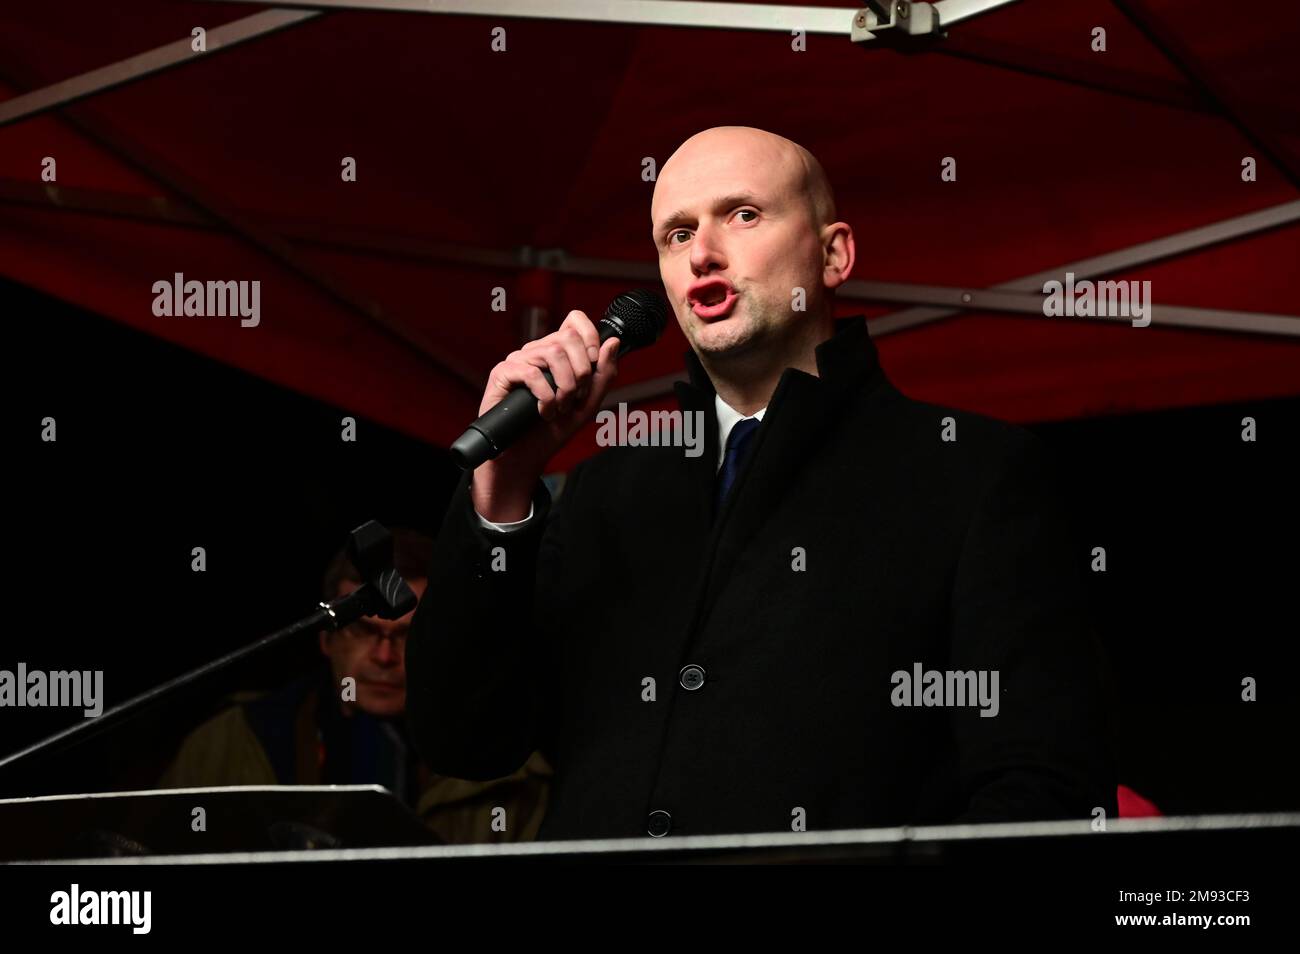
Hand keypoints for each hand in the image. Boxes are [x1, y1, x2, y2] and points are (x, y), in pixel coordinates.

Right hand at [471, 310, 619, 521]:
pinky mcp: (502, 373)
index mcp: (557, 354)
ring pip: (552, 352)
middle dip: (581, 371)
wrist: (526, 457)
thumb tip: (612, 341)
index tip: (594, 362)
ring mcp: (519, 361)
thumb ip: (603, 374)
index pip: (574, 321)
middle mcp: (537, 352)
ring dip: (565, 385)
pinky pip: (531, 371)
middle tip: (576, 398)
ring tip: (560, 408)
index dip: (589, 335)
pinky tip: (544, 411)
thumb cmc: (553, 431)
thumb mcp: (588, 404)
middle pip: (567, 337)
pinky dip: (545, 395)